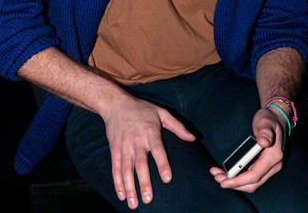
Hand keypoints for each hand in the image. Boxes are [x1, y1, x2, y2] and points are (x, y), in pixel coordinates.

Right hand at [103, 94, 195, 208]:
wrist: (116, 104)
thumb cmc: (142, 109)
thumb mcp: (161, 112)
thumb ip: (177, 126)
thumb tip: (193, 138)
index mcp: (150, 131)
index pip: (158, 149)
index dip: (162, 163)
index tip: (167, 179)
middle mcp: (137, 140)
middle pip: (141, 163)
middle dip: (144, 182)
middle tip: (149, 199)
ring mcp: (124, 146)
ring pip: (126, 169)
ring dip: (130, 186)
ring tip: (134, 203)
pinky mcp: (114, 149)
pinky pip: (115, 168)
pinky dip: (117, 182)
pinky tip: (122, 195)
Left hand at [210, 107, 285, 192]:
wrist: (277, 119)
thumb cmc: (269, 119)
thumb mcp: (266, 121)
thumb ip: (264, 130)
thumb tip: (263, 142)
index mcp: (274, 156)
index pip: (255, 175)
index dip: (239, 181)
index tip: (225, 182)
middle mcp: (274, 165)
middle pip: (253, 183)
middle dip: (234, 184)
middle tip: (217, 178)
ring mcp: (270, 167)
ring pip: (252, 182)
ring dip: (236, 182)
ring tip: (219, 176)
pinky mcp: (264, 166)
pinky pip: (252, 177)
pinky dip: (240, 177)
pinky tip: (229, 173)